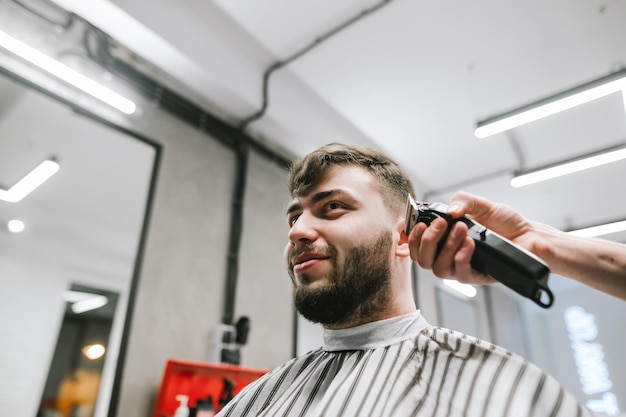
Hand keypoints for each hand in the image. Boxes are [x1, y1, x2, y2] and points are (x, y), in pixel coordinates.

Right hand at [408, 191, 533, 284]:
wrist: (529, 236)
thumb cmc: (505, 222)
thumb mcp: (482, 205)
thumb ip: (464, 201)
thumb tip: (449, 209)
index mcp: (443, 239)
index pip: (417, 244)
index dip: (410, 237)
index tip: (414, 223)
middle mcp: (448, 255)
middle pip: (421, 259)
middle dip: (426, 240)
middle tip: (441, 223)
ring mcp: (461, 267)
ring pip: (437, 268)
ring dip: (446, 247)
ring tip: (461, 229)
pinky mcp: (476, 277)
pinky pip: (459, 274)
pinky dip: (461, 257)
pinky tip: (470, 243)